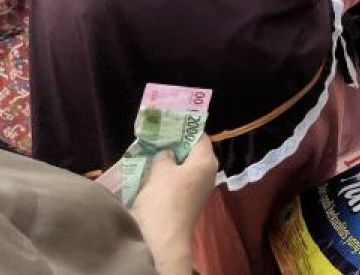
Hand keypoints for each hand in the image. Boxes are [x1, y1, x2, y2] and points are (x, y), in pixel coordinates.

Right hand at [129, 136, 217, 274]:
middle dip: (175, 144)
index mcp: (207, 160)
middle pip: (193, 151)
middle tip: (156, 136)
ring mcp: (199, 187)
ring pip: (185, 166)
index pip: (200, 136)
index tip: (168, 122)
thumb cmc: (164, 197)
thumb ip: (165, 155)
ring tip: (151, 151)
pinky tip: (152, 171)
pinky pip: (180, 180)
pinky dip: (168, 174)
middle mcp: (208, 172)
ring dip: (169, 160)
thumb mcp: (161, 169)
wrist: (162, 237)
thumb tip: (168, 153)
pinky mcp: (188, 199)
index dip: (184, 128)